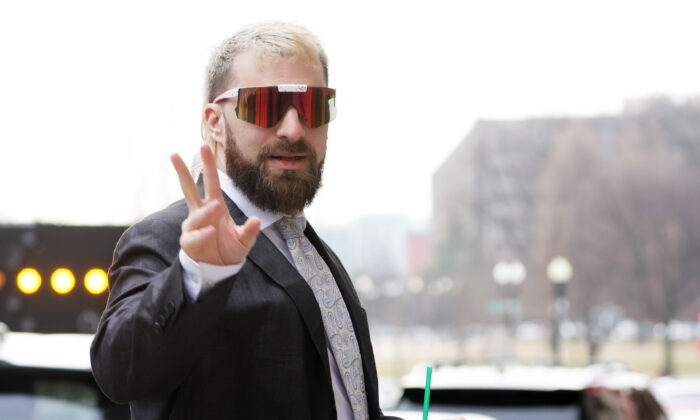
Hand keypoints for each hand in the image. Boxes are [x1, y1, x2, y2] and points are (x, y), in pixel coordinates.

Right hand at [170, 145, 259, 264]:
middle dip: (182, 172)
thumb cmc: (229, 248)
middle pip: (189, 189)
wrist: (219, 268)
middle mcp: (201, 213)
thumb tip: (256, 220)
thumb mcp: (244, 240)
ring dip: (206, 211)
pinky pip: (194, 235)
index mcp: (214, 206)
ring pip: (195, 215)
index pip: (210, 182)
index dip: (208, 165)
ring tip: (216, 206)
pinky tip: (211, 231)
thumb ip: (250, 230)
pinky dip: (203, 233)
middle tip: (174, 155)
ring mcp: (193, 226)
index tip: (203, 147)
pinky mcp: (189, 242)